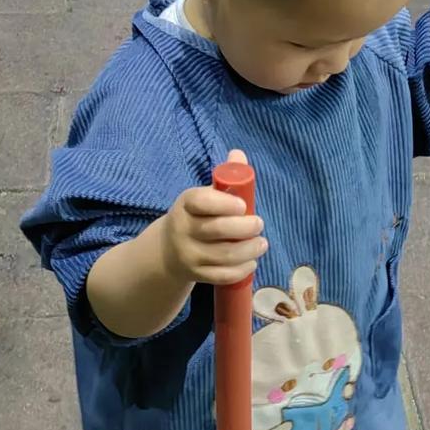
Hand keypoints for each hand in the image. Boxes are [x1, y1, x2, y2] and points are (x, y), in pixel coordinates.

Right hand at [163, 149, 267, 285]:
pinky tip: (251, 261)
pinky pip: (223, 275)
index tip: (242, 205)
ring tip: (261, 243)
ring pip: (224, 255)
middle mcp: (183, 229)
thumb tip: (238, 154)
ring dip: (249, 249)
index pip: (201, 201)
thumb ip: (224, 177)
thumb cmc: (195, 217)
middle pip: (217, 230)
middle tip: (259, 224)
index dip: (224, 203)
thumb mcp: (203, 196)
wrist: (167, 252)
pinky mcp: (197, 274)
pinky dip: (242, 269)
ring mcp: (189, 254)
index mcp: (186, 204)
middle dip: (244, 227)